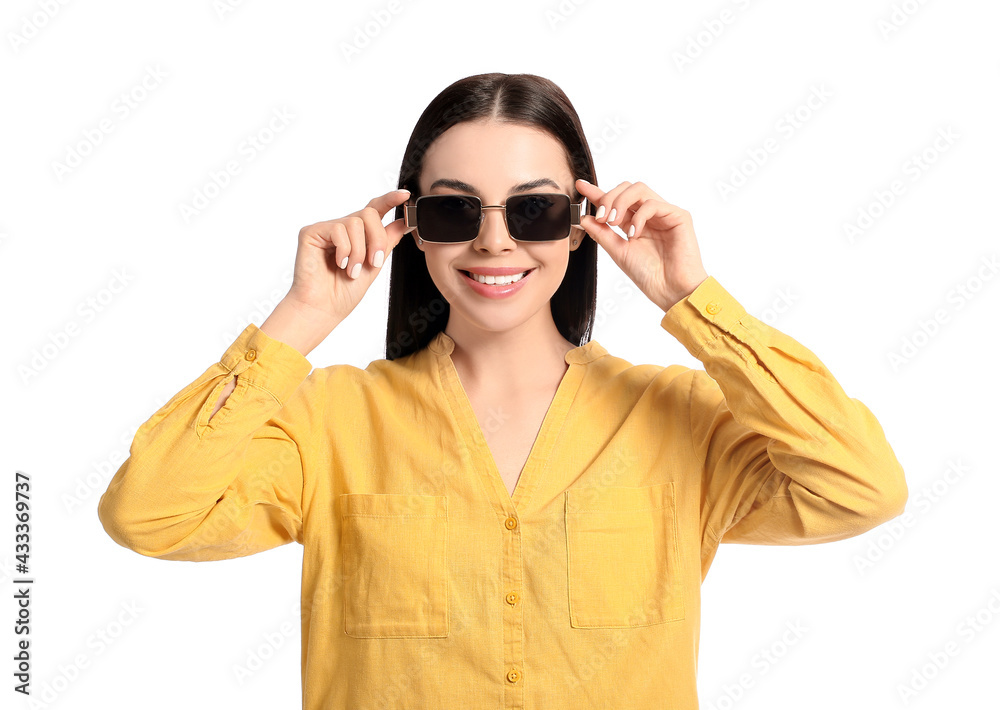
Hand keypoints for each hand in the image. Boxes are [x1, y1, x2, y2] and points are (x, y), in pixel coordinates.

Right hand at [284, 188, 410, 325]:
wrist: (324, 309)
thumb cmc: (343, 292)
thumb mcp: (374, 265)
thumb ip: (387, 241)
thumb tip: (404, 222)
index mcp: (357, 235)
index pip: (374, 210)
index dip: (390, 200)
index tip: (405, 195)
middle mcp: (342, 228)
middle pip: (369, 214)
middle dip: (377, 239)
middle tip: (373, 262)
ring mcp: (326, 229)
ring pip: (355, 222)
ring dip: (359, 251)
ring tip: (351, 270)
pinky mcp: (311, 232)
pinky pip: (338, 229)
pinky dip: (344, 250)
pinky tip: (339, 264)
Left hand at [575, 179, 708, 312]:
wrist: (670, 291)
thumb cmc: (649, 275)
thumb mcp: (618, 252)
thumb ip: (602, 234)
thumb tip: (584, 218)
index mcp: (635, 223)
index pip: (615, 201)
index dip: (597, 192)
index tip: (580, 186)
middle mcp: (649, 215)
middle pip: (626, 189)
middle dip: (608, 198)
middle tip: (601, 217)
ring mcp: (664, 214)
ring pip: (639, 189)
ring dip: (620, 202)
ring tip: (614, 223)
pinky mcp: (679, 216)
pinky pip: (653, 204)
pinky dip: (639, 217)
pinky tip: (634, 234)